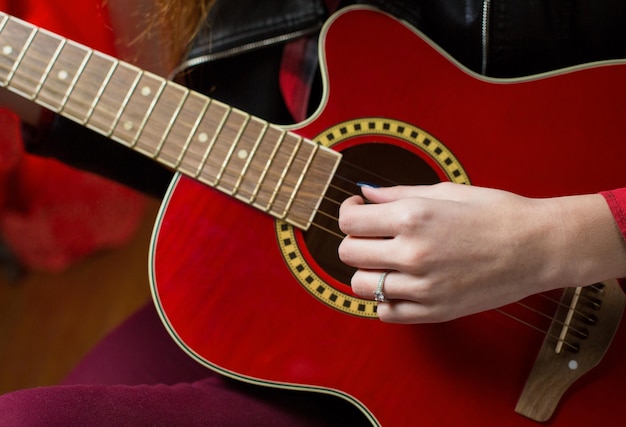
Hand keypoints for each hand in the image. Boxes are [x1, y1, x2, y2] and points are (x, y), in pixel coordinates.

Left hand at [338, 182, 625, 323]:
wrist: (537, 247)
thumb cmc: (495, 212)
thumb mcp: (445, 191)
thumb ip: (397, 194)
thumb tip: (364, 193)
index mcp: (413, 216)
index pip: (349, 222)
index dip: (348, 213)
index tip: (358, 212)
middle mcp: (412, 253)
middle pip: (348, 253)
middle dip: (354, 241)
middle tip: (372, 236)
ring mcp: (422, 287)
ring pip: (361, 286)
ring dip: (367, 272)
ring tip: (386, 262)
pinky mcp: (434, 312)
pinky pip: (385, 313)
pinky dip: (385, 300)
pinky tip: (400, 285)